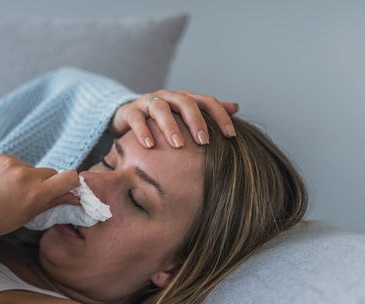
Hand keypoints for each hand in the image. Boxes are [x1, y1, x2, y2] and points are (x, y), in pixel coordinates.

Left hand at [0, 153, 79, 244]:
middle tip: (30, 197)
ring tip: (7, 192)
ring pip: (32, 168)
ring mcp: (11, 163)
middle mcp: (25, 175)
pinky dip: (11, 172)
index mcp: (35, 194)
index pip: (70, 177)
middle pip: (51, 173)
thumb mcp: (25, 218)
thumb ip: (50, 203)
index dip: (71, 183)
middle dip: (46, 184)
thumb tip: (72, 195)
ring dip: (27, 178)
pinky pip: (15, 163)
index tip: (66, 190)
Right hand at [107, 90, 238, 148]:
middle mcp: (168, 96)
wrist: (128, 116)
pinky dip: (143, 131)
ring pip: (161, 108)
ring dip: (170, 126)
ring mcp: (148, 102)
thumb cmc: (161, 120)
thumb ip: (207, 112)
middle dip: (196, 121)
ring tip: (178, 145)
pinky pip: (136, 118)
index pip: (207, 102)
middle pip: (185, 102)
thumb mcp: (183, 116)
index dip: (221, 116)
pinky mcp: (130, 111)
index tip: (231, 136)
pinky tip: (149, 146)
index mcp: (184, 98)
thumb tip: (236, 107)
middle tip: (204, 141)